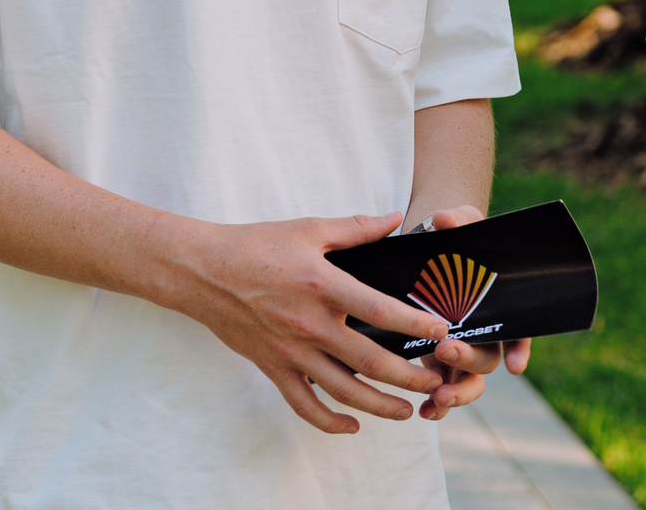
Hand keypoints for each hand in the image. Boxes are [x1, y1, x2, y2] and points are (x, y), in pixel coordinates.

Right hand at [156, 212, 461, 434]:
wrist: (204, 272)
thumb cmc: (257, 245)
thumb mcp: (309, 228)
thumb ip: (356, 228)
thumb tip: (395, 219)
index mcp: (323, 286)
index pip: (380, 311)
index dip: (415, 324)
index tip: (442, 331)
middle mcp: (310, 325)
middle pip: (369, 361)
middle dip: (409, 376)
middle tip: (436, 381)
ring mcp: (291, 352)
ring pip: (343, 391)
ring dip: (380, 406)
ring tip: (409, 411)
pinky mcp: (273, 368)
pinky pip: (304, 405)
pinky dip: (329, 422)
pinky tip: (352, 426)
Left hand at [412, 206, 531, 419]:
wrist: (430, 250)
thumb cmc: (454, 237)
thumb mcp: (458, 222)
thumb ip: (456, 220)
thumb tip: (443, 219)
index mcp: (501, 305)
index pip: (520, 331)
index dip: (520, 349)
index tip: (516, 365)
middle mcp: (486, 332)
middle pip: (489, 358)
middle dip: (469, 360)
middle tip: (445, 349)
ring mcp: (464, 350)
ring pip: (470, 382)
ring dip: (456, 393)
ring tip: (436, 399)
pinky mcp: (439, 360)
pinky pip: (444, 389)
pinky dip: (437, 403)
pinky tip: (426, 410)